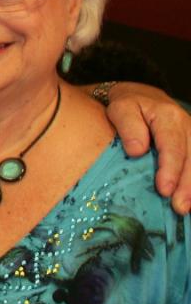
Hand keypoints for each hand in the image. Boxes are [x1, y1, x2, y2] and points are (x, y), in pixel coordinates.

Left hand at [106, 82, 190, 212]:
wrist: (139, 96)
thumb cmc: (126, 104)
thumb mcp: (120, 108)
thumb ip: (128, 126)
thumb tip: (137, 151)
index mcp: (168, 117)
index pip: (172, 146)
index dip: (170, 169)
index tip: (163, 189)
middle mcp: (186, 126)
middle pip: (189, 158)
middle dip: (185, 185)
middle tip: (178, 207)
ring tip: (184, 208)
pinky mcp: (190, 144)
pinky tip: (188, 199)